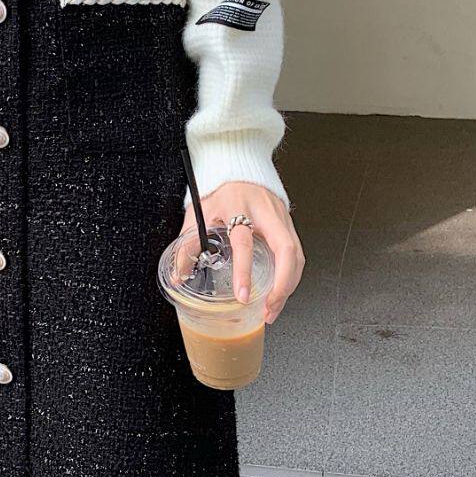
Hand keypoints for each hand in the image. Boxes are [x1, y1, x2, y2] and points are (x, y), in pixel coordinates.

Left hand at [186, 182, 303, 324]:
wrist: (237, 168)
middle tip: (269, 309)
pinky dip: (291, 276)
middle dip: (282, 285)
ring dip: (288, 285)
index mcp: (238, 207)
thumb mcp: (199, 213)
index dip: (244, 271)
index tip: (243, 295)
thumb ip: (188, 244)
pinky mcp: (288, 224)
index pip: (243, 242)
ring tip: (273, 308)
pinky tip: (280, 291)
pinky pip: (297, 253)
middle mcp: (265, 212)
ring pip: (297, 255)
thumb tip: (178, 275)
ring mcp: (281, 217)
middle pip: (286, 250)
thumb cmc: (218, 189)